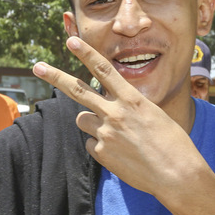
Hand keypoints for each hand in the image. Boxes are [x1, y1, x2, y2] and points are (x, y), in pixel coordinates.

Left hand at [33, 37, 205, 198]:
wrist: (177, 174)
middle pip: (77, 90)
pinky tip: (120, 154)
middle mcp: (114, 112)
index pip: (104, 70)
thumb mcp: (153, 115)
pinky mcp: (100, 153)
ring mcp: (105, 133)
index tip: (71, 40)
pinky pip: (90, 144)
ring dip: (91, 123)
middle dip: (54, 76)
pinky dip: (100, 148)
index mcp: (132, 99)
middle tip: (36, 67)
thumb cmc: (172, 144)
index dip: (85, 53)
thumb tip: (109, 108)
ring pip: (82, 119)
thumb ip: (128, 107)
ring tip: (116, 136)